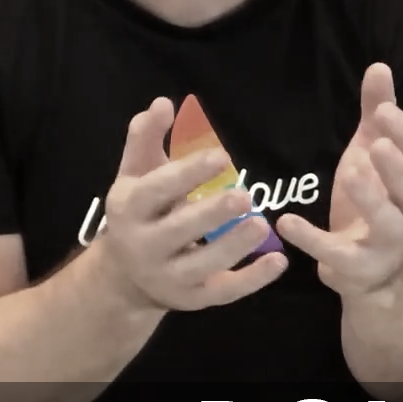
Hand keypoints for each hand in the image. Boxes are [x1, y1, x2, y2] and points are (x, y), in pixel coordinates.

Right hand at [98, 97, 288, 311]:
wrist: (124, 277)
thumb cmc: (139, 212)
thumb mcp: (135, 175)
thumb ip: (146, 139)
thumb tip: (162, 103)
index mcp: (129, 210)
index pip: (157, 190)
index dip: (189, 173)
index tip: (222, 156)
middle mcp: (144, 246)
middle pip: (179, 230)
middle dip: (212, 214)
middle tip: (244, 196)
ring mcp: (169, 277)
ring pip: (203, 264)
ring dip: (234, 246)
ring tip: (261, 224)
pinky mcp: (193, 299)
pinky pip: (225, 292)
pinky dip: (253, 279)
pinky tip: (279, 260)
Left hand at [276, 63, 402, 299]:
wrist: (368, 267)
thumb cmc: (371, 200)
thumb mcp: (370, 153)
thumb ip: (377, 112)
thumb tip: (379, 65)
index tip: (384, 111)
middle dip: (396, 166)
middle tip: (375, 143)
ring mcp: (384, 242)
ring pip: (387, 222)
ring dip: (370, 199)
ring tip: (350, 172)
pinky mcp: (354, 266)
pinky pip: (336, 253)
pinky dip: (311, 239)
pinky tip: (286, 222)